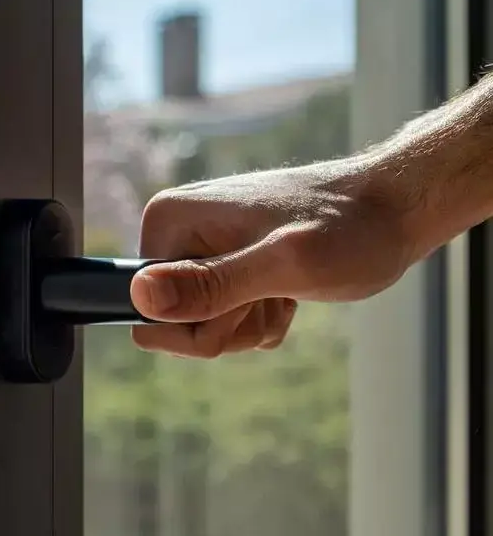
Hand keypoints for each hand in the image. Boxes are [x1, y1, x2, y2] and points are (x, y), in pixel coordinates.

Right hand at [129, 158, 425, 357]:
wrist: (394, 209)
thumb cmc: (349, 229)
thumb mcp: (282, 266)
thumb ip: (210, 284)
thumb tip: (140, 297)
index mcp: (167, 220)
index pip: (146, 313)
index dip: (204, 323)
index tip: (250, 298)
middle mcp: (173, 229)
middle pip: (173, 323)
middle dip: (230, 325)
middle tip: (275, 293)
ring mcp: (199, 246)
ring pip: (201, 326)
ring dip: (251, 322)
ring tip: (287, 288)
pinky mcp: (224, 261)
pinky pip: (223, 317)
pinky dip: (261, 315)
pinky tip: (289, 290)